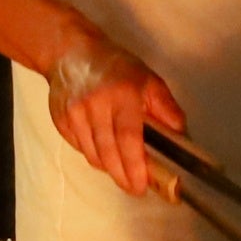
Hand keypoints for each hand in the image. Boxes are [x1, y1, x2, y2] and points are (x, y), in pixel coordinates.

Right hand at [44, 28, 188, 198]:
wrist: (71, 52)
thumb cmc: (116, 66)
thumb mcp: (149, 80)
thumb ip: (167, 108)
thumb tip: (181, 137)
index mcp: (123, 94)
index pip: (128, 138)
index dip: (135, 166)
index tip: (142, 185)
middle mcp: (95, 104)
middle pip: (108, 152)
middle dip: (122, 176)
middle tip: (134, 188)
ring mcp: (74, 113)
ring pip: (92, 154)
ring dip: (108, 167)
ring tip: (120, 169)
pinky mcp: (60, 119)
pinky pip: (78, 148)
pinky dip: (93, 154)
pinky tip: (103, 150)